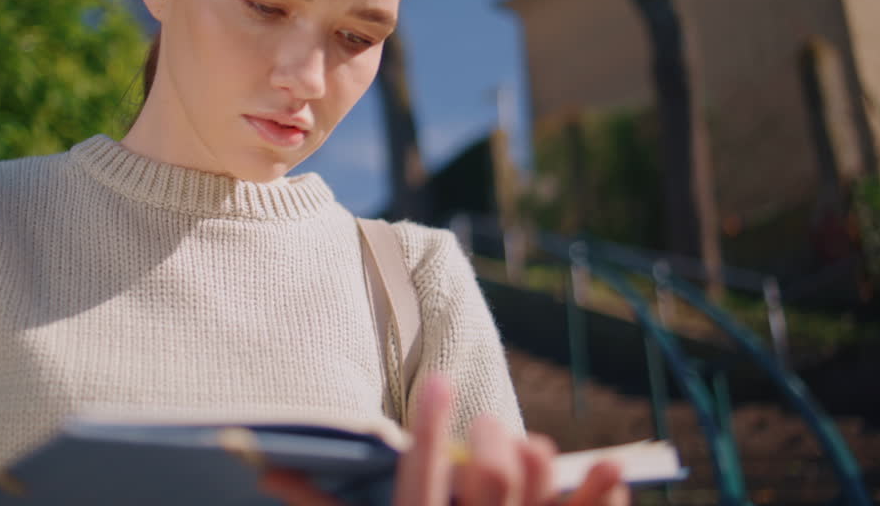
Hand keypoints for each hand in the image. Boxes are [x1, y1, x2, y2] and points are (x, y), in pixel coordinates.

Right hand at [259, 373, 628, 505]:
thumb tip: (265, 472)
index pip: (419, 477)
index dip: (427, 427)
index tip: (435, 384)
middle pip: (486, 470)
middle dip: (485, 433)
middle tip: (480, 424)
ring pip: (534, 480)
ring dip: (532, 453)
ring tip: (521, 446)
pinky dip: (603, 495)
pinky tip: (613, 466)